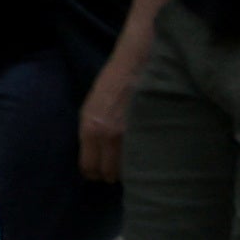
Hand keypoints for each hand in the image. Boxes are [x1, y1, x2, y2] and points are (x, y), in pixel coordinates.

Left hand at [78, 36, 145, 183]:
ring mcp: (130, 133)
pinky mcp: (149, 129)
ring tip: (133, 164)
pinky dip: (144, 158)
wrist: (135, 65)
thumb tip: (95, 155)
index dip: (94, 174)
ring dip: (130, 169)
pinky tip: (146, 155)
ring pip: (128, 167)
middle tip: (117, 173)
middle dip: (111, 175)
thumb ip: (91, 132)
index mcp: (90, 129)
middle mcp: (108, 135)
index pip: (89, 167)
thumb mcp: (90, 108)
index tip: (100, 175)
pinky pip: (145, 154)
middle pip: (108, 172)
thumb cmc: (111, 84)